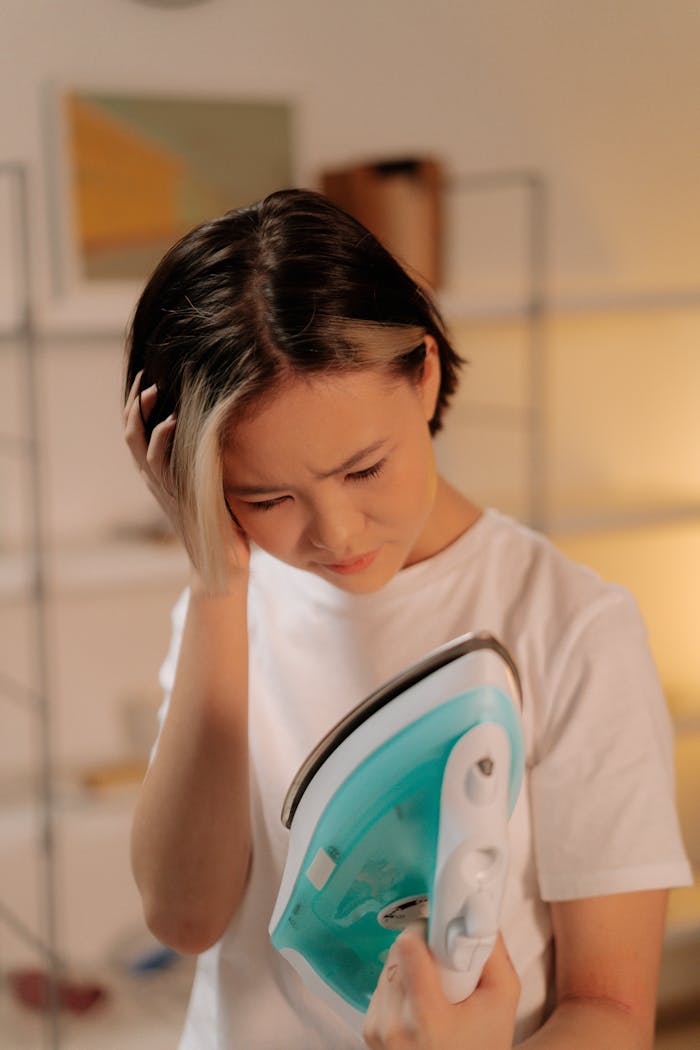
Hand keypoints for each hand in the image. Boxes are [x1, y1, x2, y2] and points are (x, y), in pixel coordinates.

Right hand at [123, 371, 249, 578]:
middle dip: (136, 401)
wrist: (222, 561)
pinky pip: (159, 464)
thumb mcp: (214, 479)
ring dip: (144, 413)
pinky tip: (174, 420)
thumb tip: (229, 421)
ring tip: (156, 390)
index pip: (138, 430)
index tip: (149, 375)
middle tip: (146, 375)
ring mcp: (161, 487)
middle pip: (130, 430)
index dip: (138, 402)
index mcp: (159, 472)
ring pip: (137, 442)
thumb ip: (210, 455)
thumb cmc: (225, 521)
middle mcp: (154, 478)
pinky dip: (162, 439)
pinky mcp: (175, 496)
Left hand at [363, 929, 518, 1049]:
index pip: (406, 947)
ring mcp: (377, 1031)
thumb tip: (475, 909)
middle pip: (397, 953)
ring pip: (388, 968)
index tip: (439, 936)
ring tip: (434, 993)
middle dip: (420, 952)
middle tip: (443, 969)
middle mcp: (393, 1025)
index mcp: (427, 1018)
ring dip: (409, 969)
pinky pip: (381, 988)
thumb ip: (491, 951)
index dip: (424, 932)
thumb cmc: (483, 1045)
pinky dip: (399, 989)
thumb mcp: (503, 999)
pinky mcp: (368, 1033)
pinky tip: (419, 1008)